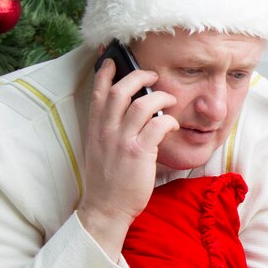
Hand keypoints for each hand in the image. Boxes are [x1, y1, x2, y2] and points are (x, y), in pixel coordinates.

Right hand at [78, 58, 177, 257]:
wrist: (105, 208)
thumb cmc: (107, 180)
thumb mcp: (99, 149)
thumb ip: (108, 129)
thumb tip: (127, 111)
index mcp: (95, 128)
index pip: (97, 91)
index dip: (106, 71)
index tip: (114, 59)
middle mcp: (106, 130)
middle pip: (120, 90)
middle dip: (138, 76)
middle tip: (152, 76)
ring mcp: (122, 141)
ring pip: (142, 104)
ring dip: (160, 97)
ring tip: (169, 100)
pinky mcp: (139, 153)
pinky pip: (158, 125)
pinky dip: (168, 120)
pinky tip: (173, 124)